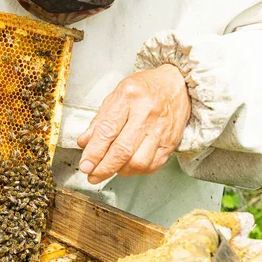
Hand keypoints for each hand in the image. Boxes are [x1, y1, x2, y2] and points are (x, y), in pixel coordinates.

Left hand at [77, 64, 190, 183]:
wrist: (176, 85)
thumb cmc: (144, 89)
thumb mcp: (116, 96)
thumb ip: (99, 120)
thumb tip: (84, 142)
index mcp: (128, 98)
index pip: (107, 131)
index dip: (94, 152)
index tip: (85, 166)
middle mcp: (146, 114)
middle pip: (122, 151)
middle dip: (104, 168)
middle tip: (92, 175)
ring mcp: (160, 130)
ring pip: (138, 162)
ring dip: (120, 171)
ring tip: (112, 168)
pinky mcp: (170, 142)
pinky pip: (152, 165)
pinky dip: (137, 171)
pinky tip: (128, 166)